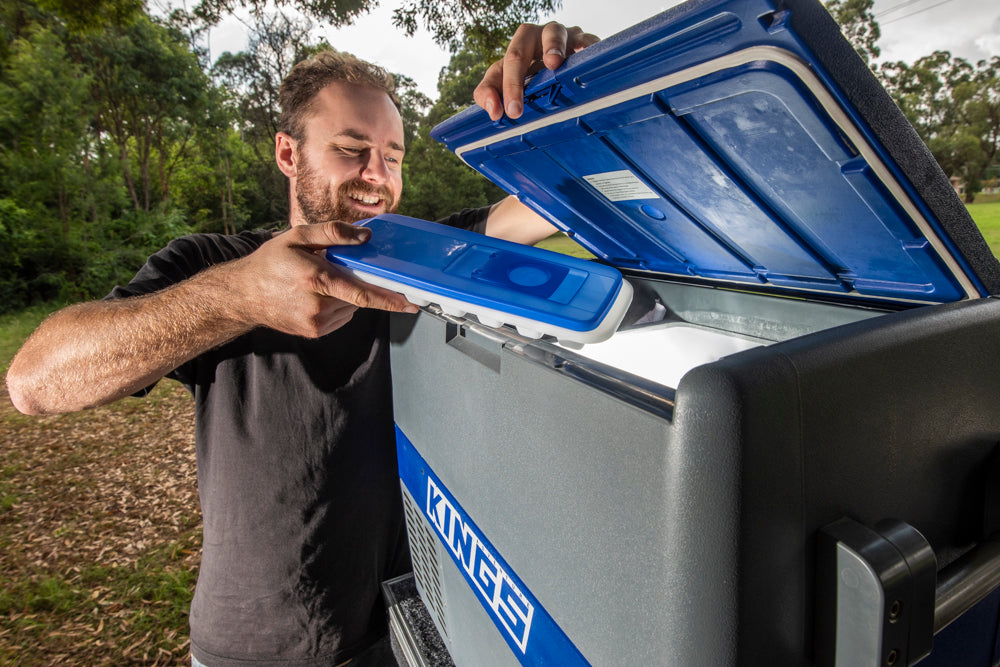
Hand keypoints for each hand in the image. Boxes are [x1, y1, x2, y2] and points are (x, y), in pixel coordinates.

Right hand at [234, 221, 417, 337]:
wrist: (243, 295)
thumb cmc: (271, 262)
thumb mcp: (297, 236)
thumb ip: (333, 233)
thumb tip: (365, 237)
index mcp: (316, 279)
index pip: (362, 293)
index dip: (389, 299)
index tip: (410, 303)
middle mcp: (317, 305)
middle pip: (358, 297)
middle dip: (358, 284)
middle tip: (338, 272)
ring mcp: (316, 323)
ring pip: (351, 308)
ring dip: (347, 295)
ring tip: (320, 283)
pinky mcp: (314, 332)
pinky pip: (341, 317)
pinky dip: (338, 305)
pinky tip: (318, 295)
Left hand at [474, 21, 598, 120]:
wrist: (572, 62)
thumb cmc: (539, 76)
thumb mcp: (511, 86)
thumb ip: (493, 95)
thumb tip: (493, 111)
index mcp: (514, 53)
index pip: (498, 70)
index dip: (497, 91)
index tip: (505, 114)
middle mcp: (535, 40)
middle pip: (519, 48)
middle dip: (514, 79)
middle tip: (516, 108)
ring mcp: (560, 36)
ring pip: (553, 32)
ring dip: (552, 46)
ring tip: (553, 63)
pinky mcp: (584, 40)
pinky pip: (586, 40)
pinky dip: (586, 47)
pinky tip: (587, 56)